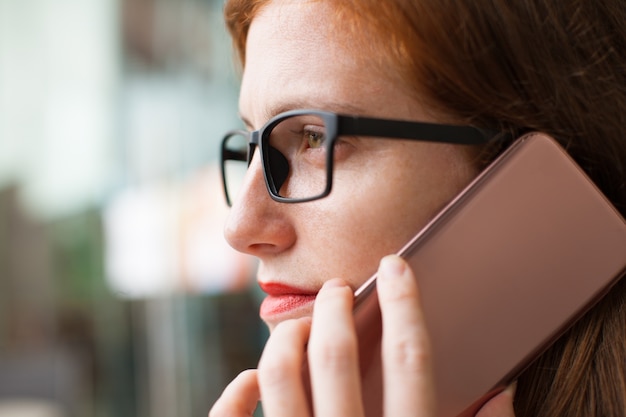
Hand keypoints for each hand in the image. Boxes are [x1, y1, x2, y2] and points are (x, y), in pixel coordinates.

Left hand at [209, 255, 515, 416]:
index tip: (395, 266)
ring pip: (279, 375)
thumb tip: (500, 391)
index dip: (405, 305)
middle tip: (337, 289)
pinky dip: (234, 393)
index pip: (412, 361)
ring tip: (296, 325)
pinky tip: (247, 380)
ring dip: (284, 337)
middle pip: (335, 355)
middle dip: (334, 307)